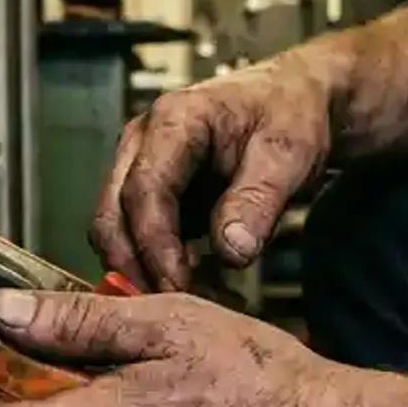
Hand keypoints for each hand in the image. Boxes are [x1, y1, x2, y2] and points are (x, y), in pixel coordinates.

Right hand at [92, 53, 337, 292]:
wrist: (296, 101)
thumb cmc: (290, 113)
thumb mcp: (288, 152)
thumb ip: (257, 200)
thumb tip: (231, 250)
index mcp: (173, 120)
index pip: (144, 190)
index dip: (155, 244)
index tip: (176, 285)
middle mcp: (143, 142)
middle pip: (111, 213)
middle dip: (133, 264)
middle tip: (169, 306)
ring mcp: (140, 167)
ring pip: (114, 228)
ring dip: (138, 268)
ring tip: (182, 300)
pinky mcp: (151, 193)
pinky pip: (134, 235)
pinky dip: (150, 265)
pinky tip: (187, 286)